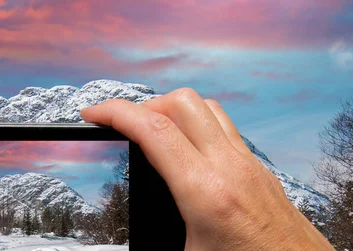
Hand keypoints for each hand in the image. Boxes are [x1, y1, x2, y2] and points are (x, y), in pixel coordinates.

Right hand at [81, 88, 333, 249]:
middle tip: (124, 127)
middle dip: (145, 105)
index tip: (93, 113)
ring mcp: (248, 164)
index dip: (115, 113)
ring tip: (153, 133)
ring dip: (174, 111)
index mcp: (206, 192)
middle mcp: (230, 167)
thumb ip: (151, 242)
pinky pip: (224, 128)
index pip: (154, 130)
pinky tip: (187, 151)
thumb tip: (129, 245)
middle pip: (182, 103)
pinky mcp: (258, 169)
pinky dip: (197, 126)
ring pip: (207, 108)